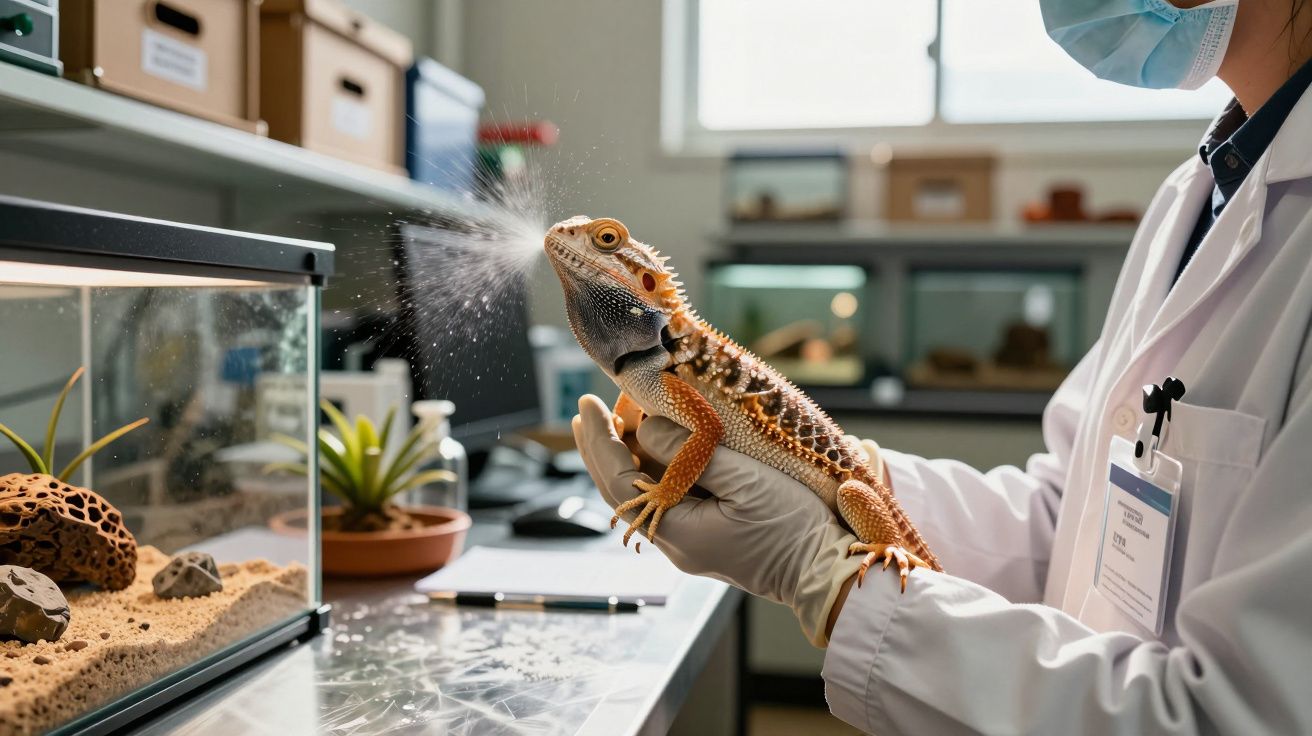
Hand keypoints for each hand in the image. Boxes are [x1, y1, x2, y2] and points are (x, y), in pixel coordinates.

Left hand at [572, 395, 863, 645]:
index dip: (599, 442)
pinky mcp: (707, 537)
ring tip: (614, 419)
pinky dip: (653, 470)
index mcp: (679, 532)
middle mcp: (676, 543)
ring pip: (642, 496)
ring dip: (625, 456)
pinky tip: (652, 448)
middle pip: (621, 492)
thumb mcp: (745, 480)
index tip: (588, 404)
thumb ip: (691, 455)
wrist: (827, 571)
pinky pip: (666, 500)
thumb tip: (646, 430)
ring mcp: (691, 543)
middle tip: (587, 408)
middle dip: (602, 448)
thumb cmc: (794, 526)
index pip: (619, 482)